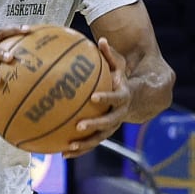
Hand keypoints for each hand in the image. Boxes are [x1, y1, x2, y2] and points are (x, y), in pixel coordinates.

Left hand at [62, 38, 130, 157]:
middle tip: (79, 126)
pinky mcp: (103, 134)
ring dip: (85, 145)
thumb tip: (102, 40)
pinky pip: (90, 144)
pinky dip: (78, 150)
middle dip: (94, 126)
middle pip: (108, 123)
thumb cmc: (119, 78)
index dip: (105, 98)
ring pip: (99, 138)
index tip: (93, 98)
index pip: (115, 98)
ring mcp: (111, 127)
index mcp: (123, 97)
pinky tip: (62, 153)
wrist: (132, 98)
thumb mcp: (119, 65)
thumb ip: (110, 55)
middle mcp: (119, 114)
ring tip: (69, 147)